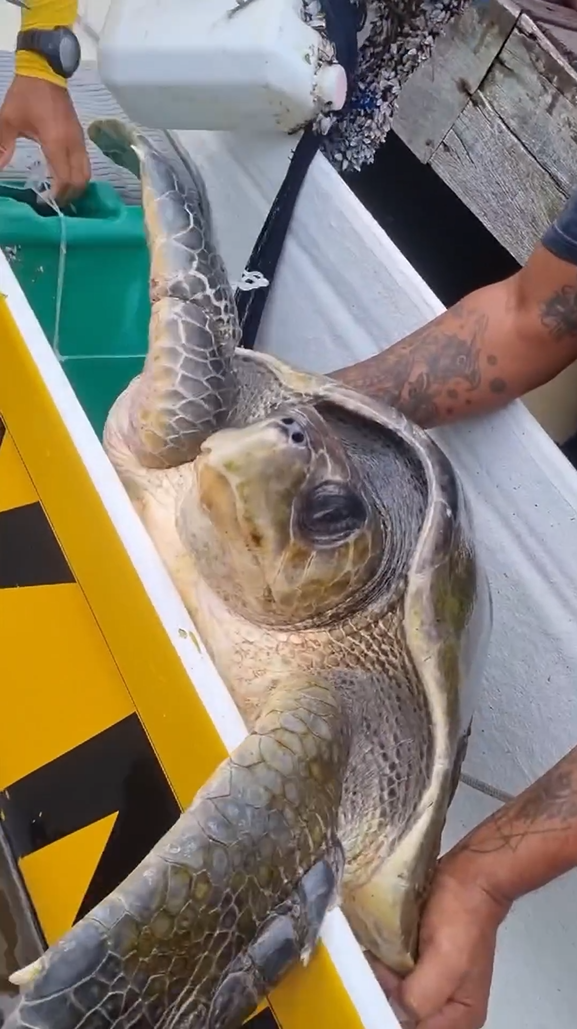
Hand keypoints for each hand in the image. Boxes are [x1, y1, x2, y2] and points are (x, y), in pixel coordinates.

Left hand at [0, 75, 89, 204]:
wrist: (45, 71)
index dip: (57, 195)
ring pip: (86, 174)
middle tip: (53, 203)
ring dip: (75, 187)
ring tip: (60, 194)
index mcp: (56, 142)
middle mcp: (73, 144)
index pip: (64, 179)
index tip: (44, 202)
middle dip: (68, 196)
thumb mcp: (8, 120)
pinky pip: (85, 164)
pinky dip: (78, 176)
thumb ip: (2, 145)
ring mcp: (80, 141)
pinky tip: (65, 178)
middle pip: (80, 181)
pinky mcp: (80, 138)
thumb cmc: (26, 95)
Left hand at [370, 850, 510, 1028]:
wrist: (470, 877)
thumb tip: (395, 1011)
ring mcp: (435, 983)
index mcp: (461, 1016)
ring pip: (398, 994)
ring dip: (381, 977)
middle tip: (379, 963)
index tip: (380, 983)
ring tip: (376, 952)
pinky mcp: (424, 961)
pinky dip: (385, 964)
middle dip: (386, 993)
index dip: (392, 1012)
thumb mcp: (446, 960)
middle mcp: (448, 1007)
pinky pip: (398, 974)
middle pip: (406, 1016)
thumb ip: (420, 996)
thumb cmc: (462, 918)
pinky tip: (379, 948)